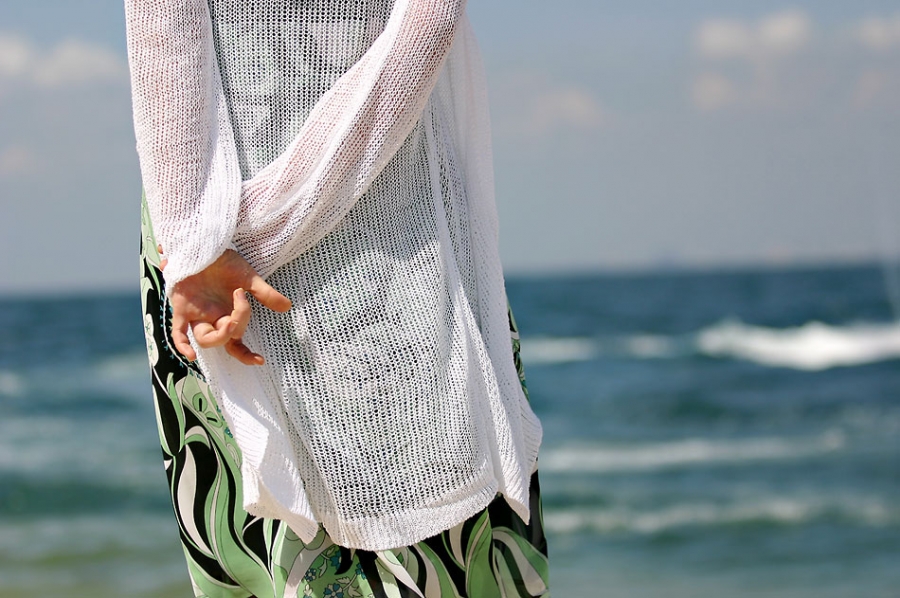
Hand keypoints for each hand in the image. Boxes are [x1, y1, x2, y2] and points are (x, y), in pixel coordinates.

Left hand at [160, 246, 291, 364]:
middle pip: (224, 340)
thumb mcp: (248, 277)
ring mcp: (196, 314)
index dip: (246, 355)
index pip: (236, 343)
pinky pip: (178, 331)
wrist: (204, 244)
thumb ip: (265, 294)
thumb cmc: (224, 261)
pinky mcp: (181, 307)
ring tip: (232, 318)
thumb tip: (287, 306)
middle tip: (242, 301)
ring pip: (206, 339)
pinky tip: (192, 355)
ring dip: (221, 335)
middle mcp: (212, 319)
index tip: (260, 359)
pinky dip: (183, 344)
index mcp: (228, 315)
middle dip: (237, 327)